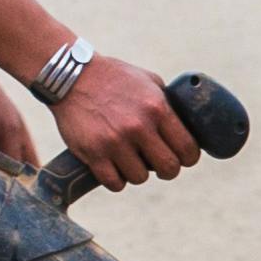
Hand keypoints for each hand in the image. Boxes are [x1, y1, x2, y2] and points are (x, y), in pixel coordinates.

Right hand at [49, 56, 196, 190]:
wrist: (72, 77)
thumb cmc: (114, 78)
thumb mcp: (148, 82)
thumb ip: (167, 104)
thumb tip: (186, 126)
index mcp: (157, 108)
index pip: (187, 148)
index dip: (188, 158)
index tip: (182, 158)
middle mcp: (139, 126)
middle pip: (169, 168)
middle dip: (167, 170)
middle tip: (158, 164)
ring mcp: (115, 141)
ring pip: (140, 178)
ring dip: (137, 172)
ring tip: (130, 160)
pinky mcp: (93, 153)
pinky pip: (115, 183)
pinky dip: (116, 179)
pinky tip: (113, 167)